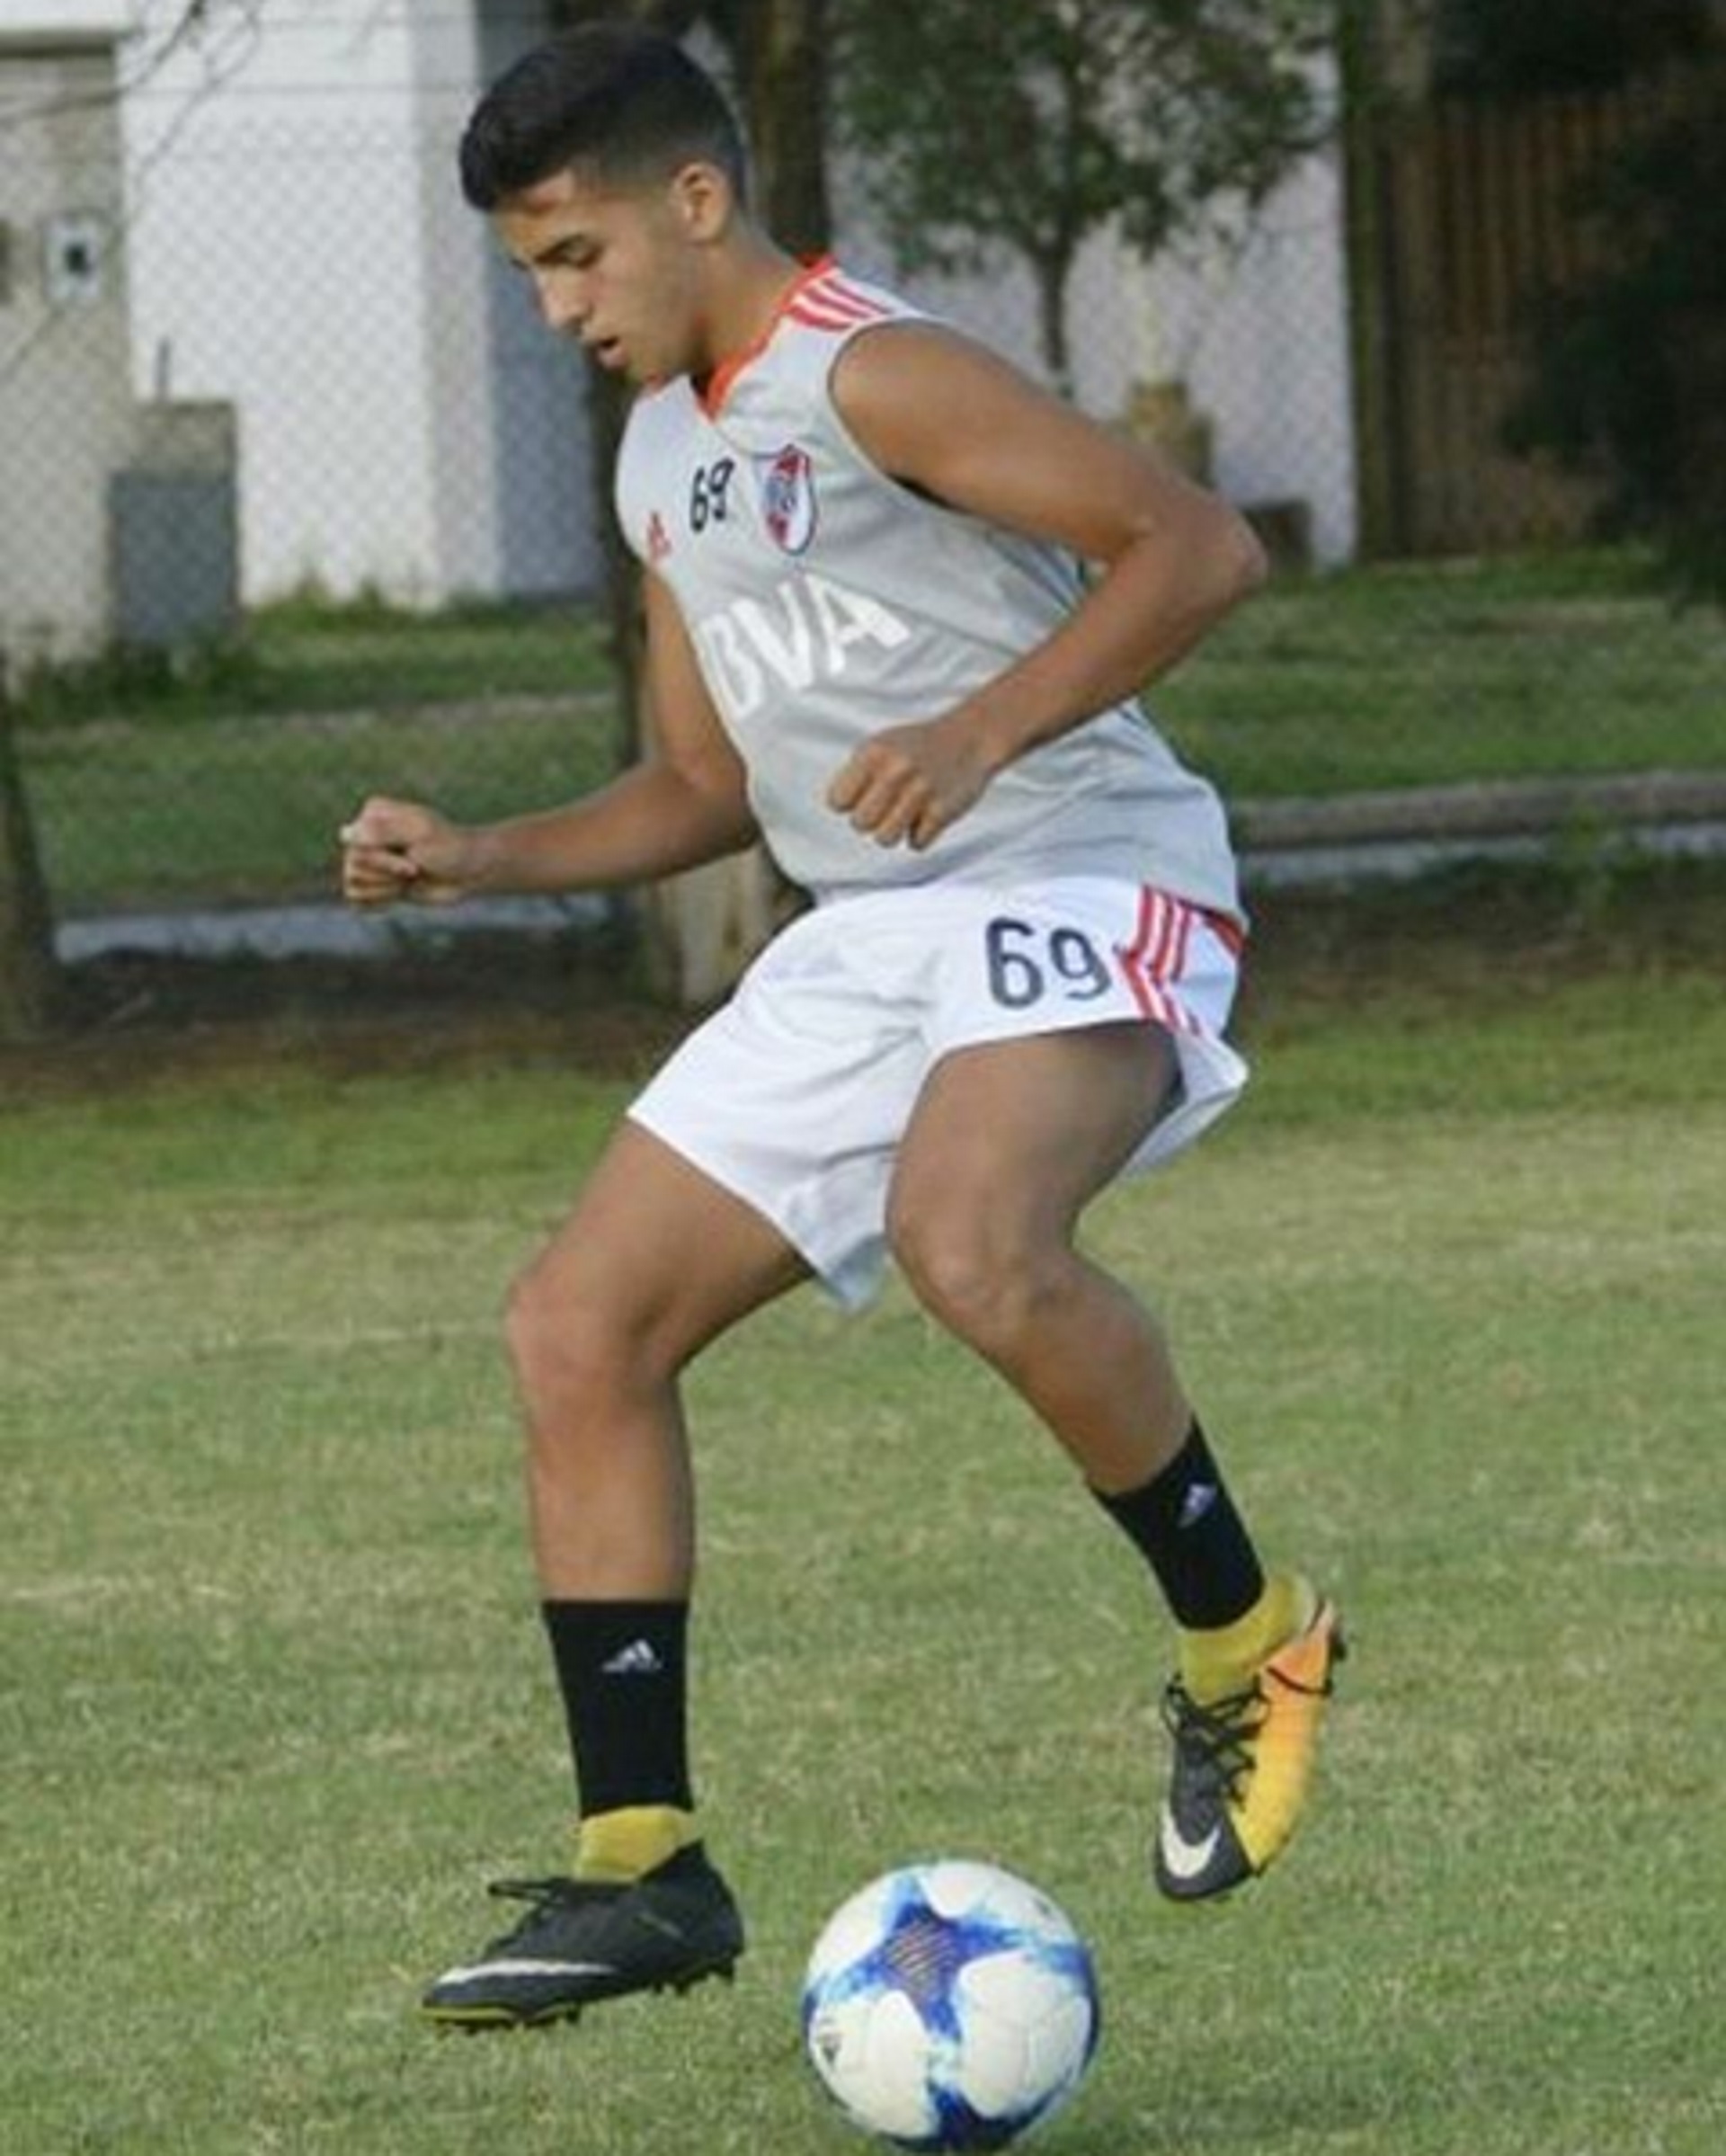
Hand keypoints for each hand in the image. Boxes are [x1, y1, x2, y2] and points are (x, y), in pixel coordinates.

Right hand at [338, 796, 474, 907]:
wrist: (468, 873)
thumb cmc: (449, 849)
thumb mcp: (420, 834)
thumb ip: (383, 831)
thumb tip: (344, 834)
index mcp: (373, 812)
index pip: (354, 842)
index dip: (381, 859)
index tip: (412, 860)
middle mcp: (365, 833)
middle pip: (352, 864)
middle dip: (388, 874)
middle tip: (415, 870)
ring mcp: (368, 857)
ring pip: (353, 882)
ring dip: (386, 888)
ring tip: (409, 878)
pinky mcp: (374, 881)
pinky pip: (355, 898)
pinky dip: (378, 900)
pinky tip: (400, 892)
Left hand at [825, 716, 994, 850]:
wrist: (971, 737)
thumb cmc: (919, 746)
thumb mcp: (881, 745)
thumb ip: (857, 774)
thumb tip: (839, 807)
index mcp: (874, 752)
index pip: (837, 801)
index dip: (849, 804)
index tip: (864, 796)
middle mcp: (895, 770)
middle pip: (860, 824)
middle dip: (871, 820)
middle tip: (888, 806)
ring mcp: (920, 791)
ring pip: (884, 839)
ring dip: (894, 831)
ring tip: (905, 813)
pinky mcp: (943, 810)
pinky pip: (916, 844)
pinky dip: (922, 834)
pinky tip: (928, 813)